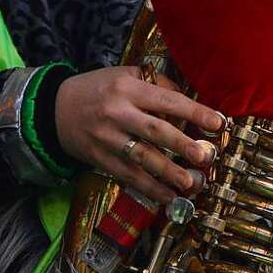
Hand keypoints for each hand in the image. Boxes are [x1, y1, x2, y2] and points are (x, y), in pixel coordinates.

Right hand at [55, 66, 222, 202]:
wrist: (53, 107)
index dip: (195, 112)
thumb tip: (188, 103)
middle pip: (155, 130)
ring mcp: (107, 137)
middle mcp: (118, 112)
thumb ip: (157, 85)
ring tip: (192, 183)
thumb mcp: (125, 75)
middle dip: (183, 145)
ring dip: (169, 172)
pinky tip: (168, 197)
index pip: (168, 100)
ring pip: (142, 157)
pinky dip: (149, 188)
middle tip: (205, 157)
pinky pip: (128, 175)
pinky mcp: (99, 158)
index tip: (219, 123)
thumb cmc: (99, 88)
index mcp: (128, 87)